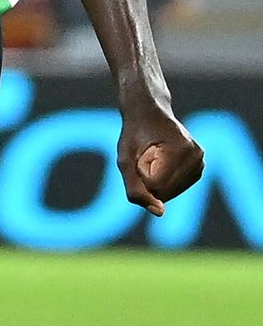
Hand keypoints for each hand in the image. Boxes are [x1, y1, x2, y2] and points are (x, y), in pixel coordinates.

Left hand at [118, 100, 203, 215]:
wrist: (149, 112)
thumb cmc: (134, 133)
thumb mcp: (124, 160)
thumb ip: (135, 189)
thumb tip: (159, 213)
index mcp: (182, 151)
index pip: (154, 186)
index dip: (139, 172)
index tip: (142, 151)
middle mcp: (197, 158)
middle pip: (163, 192)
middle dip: (147, 178)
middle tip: (147, 153)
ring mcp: (201, 164)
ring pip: (168, 194)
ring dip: (154, 180)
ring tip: (155, 156)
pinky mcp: (199, 169)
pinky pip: (173, 190)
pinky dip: (162, 181)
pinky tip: (162, 161)